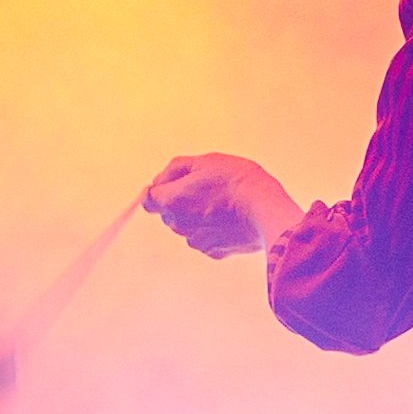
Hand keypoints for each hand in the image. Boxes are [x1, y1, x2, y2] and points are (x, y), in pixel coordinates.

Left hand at [146, 153, 299, 259]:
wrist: (265, 209)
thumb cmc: (235, 181)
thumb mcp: (204, 161)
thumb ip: (175, 169)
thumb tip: (160, 180)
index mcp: (171, 201)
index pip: (148, 199)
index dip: (159, 189)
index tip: (175, 184)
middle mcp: (178, 225)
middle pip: (169, 213)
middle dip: (182, 201)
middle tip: (208, 188)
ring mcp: (196, 241)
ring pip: (189, 227)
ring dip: (199, 216)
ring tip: (224, 203)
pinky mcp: (214, 252)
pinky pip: (207, 238)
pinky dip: (215, 230)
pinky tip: (232, 218)